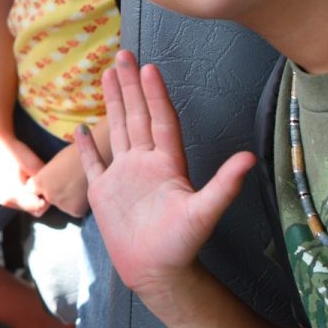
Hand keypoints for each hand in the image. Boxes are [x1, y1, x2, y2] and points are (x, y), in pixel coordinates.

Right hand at [0, 118, 48, 215]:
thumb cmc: (16, 152)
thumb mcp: (34, 165)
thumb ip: (44, 183)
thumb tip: (51, 193)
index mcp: (15, 194)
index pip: (39, 207)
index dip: (47, 198)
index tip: (48, 186)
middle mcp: (7, 201)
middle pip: (33, 210)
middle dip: (40, 199)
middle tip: (42, 183)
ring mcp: (2, 200)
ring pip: (26, 207)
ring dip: (32, 199)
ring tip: (31, 181)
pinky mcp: (0, 197)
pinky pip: (18, 203)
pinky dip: (24, 197)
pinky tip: (24, 182)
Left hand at [26, 138, 89, 216]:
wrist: (98, 155)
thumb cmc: (75, 154)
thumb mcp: (53, 164)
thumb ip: (47, 179)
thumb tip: (44, 189)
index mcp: (39, 182)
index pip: (33, 190)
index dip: (42, 184)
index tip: (52, 177)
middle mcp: (48, 196)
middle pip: (47, 199)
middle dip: (54, 193)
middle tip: (68, 180)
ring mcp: (63, 205)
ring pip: (61, 205)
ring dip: (67, 199)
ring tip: (78, 184)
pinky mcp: (76, 211)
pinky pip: (74, 209)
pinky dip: (78, 203)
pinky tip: (84, 191)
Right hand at [76, 51, 255, 299]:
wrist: (157, 272)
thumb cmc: (182, 245)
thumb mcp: (204, 213)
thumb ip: (224, 184)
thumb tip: (248, 158)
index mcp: (167, 163)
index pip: (160, 120)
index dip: (155, 94)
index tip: (149, 68)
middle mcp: (145, 163)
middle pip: (136, 116)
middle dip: (130, 85)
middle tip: (123, 55)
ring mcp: (123, 176)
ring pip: (117, 130)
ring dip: (112, 103)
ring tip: (107, 75)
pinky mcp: (104, 192)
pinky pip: (94, 163)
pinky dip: (86, 146)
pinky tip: (79, 128)